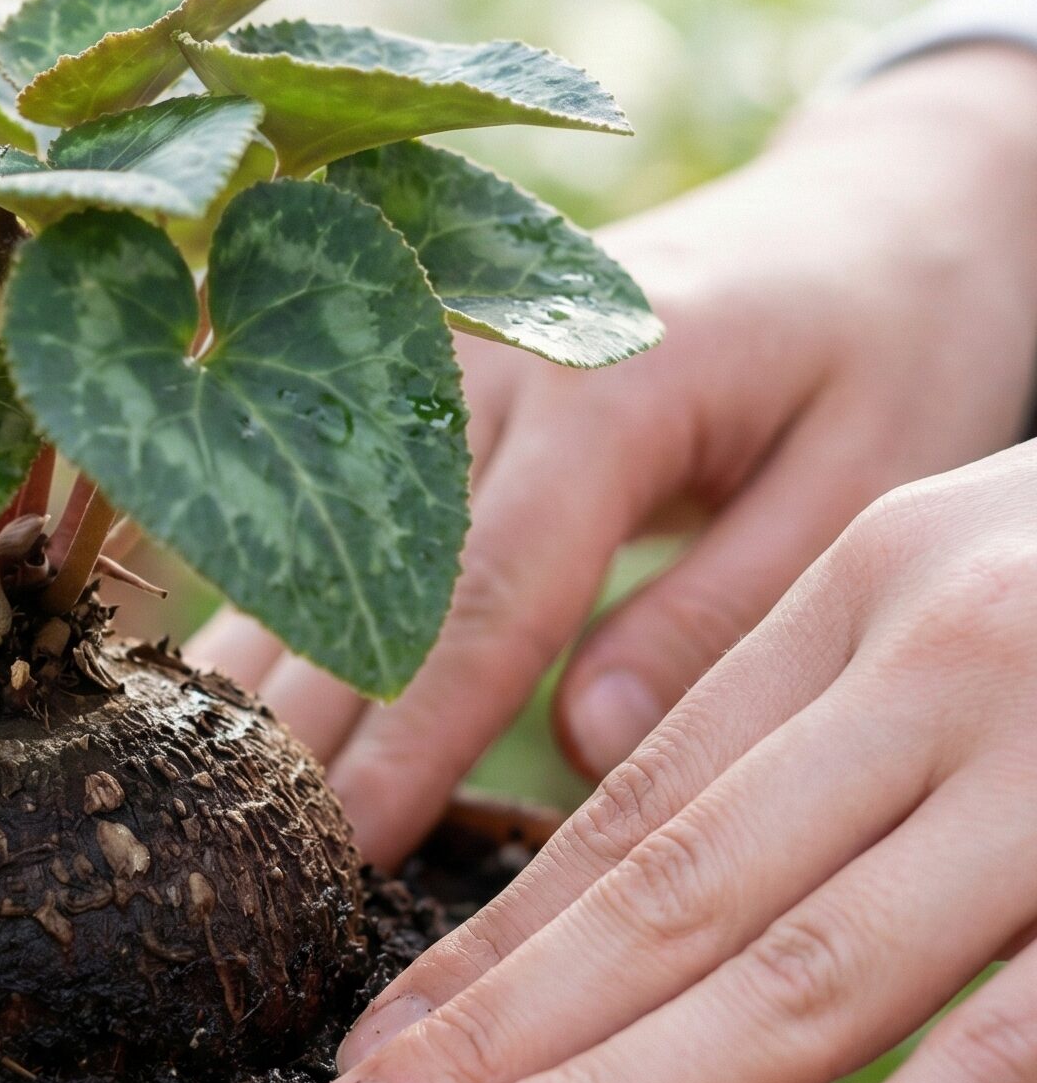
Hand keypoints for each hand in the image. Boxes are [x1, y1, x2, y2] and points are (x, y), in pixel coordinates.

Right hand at [192, 43, 1036, 867]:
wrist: (869, 206)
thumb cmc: (887, 346)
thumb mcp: (867, 476)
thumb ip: (718, 612)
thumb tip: (579, 749)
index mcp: (603, 385)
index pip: (478, 606)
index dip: (406, 746)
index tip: (347, 862)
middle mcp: (477, 360)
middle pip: (350, 582)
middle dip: (296, 741)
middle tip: (233, 876)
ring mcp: (415, 356)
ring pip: (296, 546)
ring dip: (251, 683)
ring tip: (196, 808)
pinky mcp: (394, 374)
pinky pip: (302, 510)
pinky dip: (261, 614)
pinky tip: (218, 707)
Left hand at [279, 446, 1036, 1082]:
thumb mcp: (954, 600)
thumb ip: (799, 730)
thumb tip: (611, 892)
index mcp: (859, 596)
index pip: (623, 812)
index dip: (482, 952)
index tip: (357, 1059)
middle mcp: (942, 662)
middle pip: (665, 894)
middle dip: (484, 1044)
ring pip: (801, 969)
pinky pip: (1027, 1036)